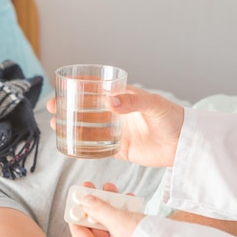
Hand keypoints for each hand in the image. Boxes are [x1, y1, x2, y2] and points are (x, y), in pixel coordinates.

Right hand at [47, 85, 183, 166]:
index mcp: (123, 97)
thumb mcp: (153, 105)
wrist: (184, 145)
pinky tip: (70, 145)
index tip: (62, 87)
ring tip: (55, 124)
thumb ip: (132, 102)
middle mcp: (116, 113)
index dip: (78, 86)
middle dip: (67, 106)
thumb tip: (108, 101)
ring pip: (87, 127)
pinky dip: (83, 147)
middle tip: (51, 107)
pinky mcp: (119, 149)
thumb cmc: (173, 118)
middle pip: (86, 108)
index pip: (96, 88)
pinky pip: (97, 148)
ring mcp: (116, 131)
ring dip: (71, 126)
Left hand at [69, 182, 144, 236]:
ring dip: (111, 207)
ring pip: (112, 228)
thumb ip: (101, 209)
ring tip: (111, 188)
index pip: (80, 235)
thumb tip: (85, 200)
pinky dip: (125, 215)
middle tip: (93, 188)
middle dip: (96, 206)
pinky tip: (128, 199)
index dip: (77, 213)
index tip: (76, 197)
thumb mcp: (120, 221)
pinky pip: (126, 231)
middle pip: (96, 229)